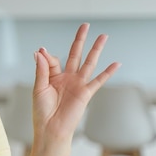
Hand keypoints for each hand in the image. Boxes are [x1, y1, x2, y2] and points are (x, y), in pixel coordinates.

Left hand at [32, 23, 119, 144]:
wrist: (51, 129)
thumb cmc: (42, 111)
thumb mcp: (39, 87)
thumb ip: (42, 69)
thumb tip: (40, 51)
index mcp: (54, 76)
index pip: (53, 59)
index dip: (46, 55)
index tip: (41, 53)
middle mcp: (67, 78)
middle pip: (76, 54)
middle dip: (80, 40)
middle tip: (85, 25)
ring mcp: (78, 84)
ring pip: (89, 62)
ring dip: (96, 49)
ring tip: (103, 36)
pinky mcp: (86, 93)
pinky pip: (99, 80)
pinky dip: (108, 72)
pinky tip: (116, 63)